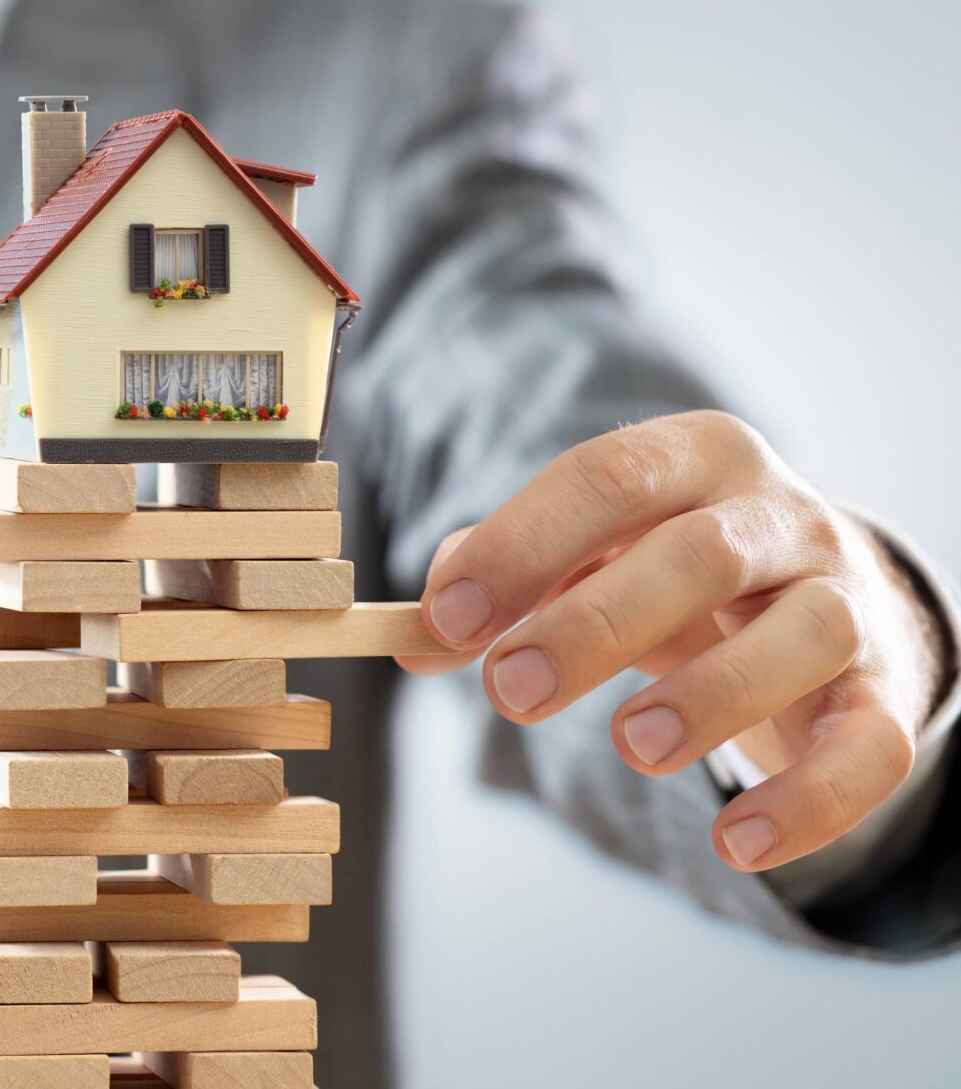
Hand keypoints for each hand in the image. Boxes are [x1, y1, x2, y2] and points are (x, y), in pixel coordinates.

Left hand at [398, 411, 945, 872]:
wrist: (821, 597)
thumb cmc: (665, 571)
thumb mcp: (583, 554)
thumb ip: (496, 583)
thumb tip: (414, 637)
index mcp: (695, 459)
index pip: (609, 475)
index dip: (523, 544)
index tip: (448, 616)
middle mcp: (783, 517)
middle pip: (700, 555)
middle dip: (596, 623)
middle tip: (511, 690)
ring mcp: (847, 602)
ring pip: (807, 635)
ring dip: (713, 694)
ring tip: (630, 747)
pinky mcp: (887, 694)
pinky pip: (871, 747)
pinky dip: (809, 801)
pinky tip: (734, 842)